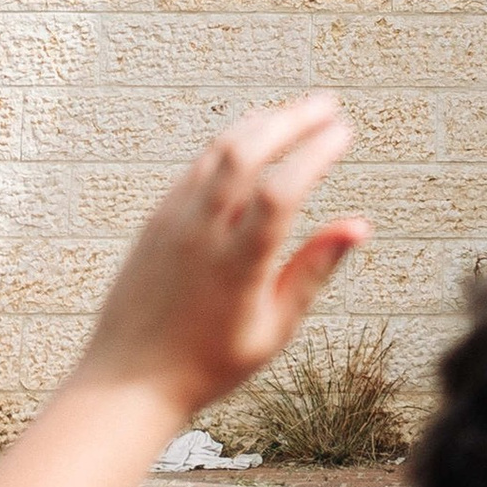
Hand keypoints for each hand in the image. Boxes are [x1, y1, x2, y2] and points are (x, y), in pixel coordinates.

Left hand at [72, 96, 366, 422]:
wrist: (127, 382)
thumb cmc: (206, 365)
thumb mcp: (273, 330)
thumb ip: (314, 270)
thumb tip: (360, 226)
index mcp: (236, 266)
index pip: (282, 190)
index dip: (316, 152)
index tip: (344, 131)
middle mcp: (201, 234)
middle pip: (247, 151)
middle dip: (292, 118)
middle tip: (329, 105)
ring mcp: (172, 221)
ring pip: (219, 149)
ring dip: (262, 123)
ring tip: (297, 113)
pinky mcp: (156, 219)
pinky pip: (197, 165)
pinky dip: (230, 142)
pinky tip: (252, 137)